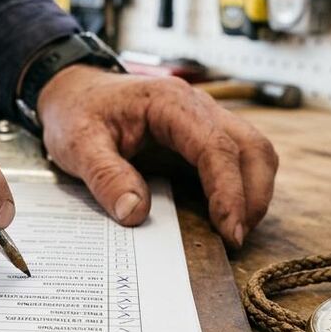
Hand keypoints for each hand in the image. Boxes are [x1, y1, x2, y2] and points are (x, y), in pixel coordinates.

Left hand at [36, 66, 277, 248]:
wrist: (75, 93)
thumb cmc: (78, 113)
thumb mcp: (78, 145)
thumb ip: (105, 177)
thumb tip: (135, 213)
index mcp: (170, 103)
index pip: (217, 146)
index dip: (229, 191)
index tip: (229, 230)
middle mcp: (198, 106)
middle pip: (252, 147)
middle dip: (253, 196)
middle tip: (235, 239)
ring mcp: (206, 119)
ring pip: (255, 151)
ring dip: (254, 192)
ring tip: (234, 231)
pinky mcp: (204, 136)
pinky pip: (239, 158)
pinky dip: (243, 187)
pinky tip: (225, 215)